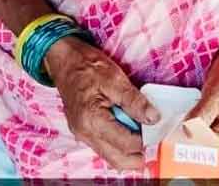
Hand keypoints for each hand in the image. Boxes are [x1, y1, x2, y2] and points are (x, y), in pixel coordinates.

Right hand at [44, 35, 159, 172]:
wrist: (62, 58)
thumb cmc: (85, 65)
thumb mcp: (113, 77)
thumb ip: (134, 100)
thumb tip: (153, 118)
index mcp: (91, 120)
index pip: (126, 145)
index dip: (145, 139)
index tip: (155, 128)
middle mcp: (84, 133)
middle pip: (118, 160)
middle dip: (137, 153)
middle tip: (149, 135)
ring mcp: (82, 134)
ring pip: (111, 156)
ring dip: (128, 149)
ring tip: (138, 129)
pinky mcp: (83, 131)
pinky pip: (104, 146)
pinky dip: (118, 142)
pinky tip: (125, 126)